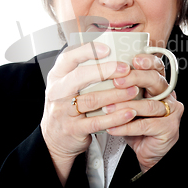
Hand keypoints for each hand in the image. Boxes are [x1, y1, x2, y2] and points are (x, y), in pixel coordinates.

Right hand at [40, 42, 139, 185]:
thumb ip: (82, 70)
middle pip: (80, 76)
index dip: (88, 51)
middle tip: (126, 69)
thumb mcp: (66, 85)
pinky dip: (115, 117)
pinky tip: (129, 112)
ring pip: (92, 100)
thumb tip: (110, 51)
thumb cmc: (66, 106)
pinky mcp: (73, 129)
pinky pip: (97, 122)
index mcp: (57, 76)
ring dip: (116, 94)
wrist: (53, 139)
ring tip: (134, 90)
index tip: (107, 49)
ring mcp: (63, 111)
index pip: (68, 57)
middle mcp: (57, 92)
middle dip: (105, 71)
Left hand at [105, 54, 183, 172]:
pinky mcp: (169, 128)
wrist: (147, 150)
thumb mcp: (128, 101)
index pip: (156, 67)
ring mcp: (171, 111)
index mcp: (158, 84)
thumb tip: (98, 75)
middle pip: (156, 81)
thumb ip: (121, 88)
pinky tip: (112, 128)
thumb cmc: (136, 122)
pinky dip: (127, 126)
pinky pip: (145, 125)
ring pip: (149, 105)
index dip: (147, 61)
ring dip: (126, 106)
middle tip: (117, 81)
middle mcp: (168, 95)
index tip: (133, 60)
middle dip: (135, 78)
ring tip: (107, 108)